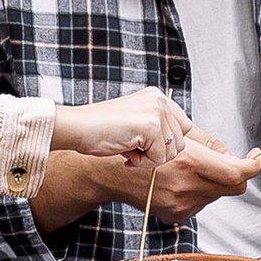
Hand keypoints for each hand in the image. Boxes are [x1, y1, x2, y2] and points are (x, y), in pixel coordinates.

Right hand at [50, 89, 189, 181]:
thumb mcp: (135, 124)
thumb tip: (175, 149)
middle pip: (180, 141)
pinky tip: (126, 155)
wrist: (77, 127)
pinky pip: (159, 157)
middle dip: (159, 154)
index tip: (149, 151)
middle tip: (134, 153)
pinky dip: (143, 163)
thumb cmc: (100, 129)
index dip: (169, 145)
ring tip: (129, 152)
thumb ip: (156, 130)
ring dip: (150, 159)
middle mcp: (160, 100)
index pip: (183, 126)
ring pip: (172, 151)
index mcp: (156, 97)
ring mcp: (157, 111)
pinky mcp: (151, 125)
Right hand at [150, 126, 260, 218]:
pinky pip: (201, 203)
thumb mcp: (176, 132)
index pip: (237, 173)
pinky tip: (180, 180)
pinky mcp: (176, 214)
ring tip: (192, 168)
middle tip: (230, 160)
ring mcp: (181, 204)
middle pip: (234, 187)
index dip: (253, 164)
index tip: (254, 156)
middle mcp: (186, 186)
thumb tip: (234, 156)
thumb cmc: (140, 146)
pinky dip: (199, 191)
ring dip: (215, 181)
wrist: (109, 172)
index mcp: (189, 161)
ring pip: (218, 194)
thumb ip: (210, 144)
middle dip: (237, 173)